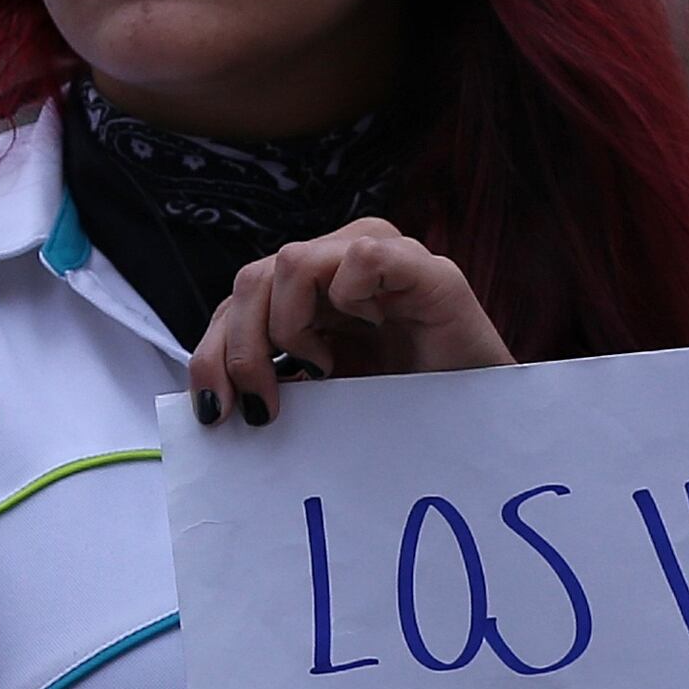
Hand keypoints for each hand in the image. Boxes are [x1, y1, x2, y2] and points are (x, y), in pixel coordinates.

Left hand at [188, 216, 510, 425]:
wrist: (480, 431)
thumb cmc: (402, 414)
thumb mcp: (318, 396)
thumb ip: (270, 378)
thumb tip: (209, 398)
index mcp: (310, 289)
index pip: (238, 301)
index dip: (212, 354)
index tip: (217, 414)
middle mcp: (340, 262)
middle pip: (251, 280)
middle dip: (239, 350)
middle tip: (262, 408)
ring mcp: (383, 259)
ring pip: (290, 261)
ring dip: (290, 326)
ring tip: (321, 370)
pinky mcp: (426, 271)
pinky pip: (364, 256)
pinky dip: (351, 295)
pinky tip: (367, 331)